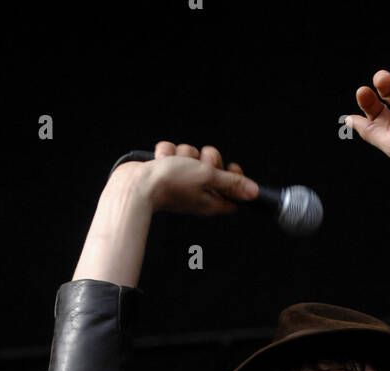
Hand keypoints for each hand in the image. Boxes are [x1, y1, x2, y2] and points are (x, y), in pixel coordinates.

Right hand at [126, 141, 259, 214]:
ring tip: (173, 164)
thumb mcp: (208, 178)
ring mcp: (181, 180)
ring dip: (182, 153)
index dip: (234, 177)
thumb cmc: (171, 184)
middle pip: (213, 166)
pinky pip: (172, 152)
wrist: (136, 185)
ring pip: (191, 154)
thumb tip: (253, 192)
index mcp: (211, 200)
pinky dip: (166, 153)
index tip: (230, 168)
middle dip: (205, 158)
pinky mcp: (165, 170)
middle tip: (197, 165)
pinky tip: (161, 162)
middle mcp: (198, 191)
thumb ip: (231, 183)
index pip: (233, 192)